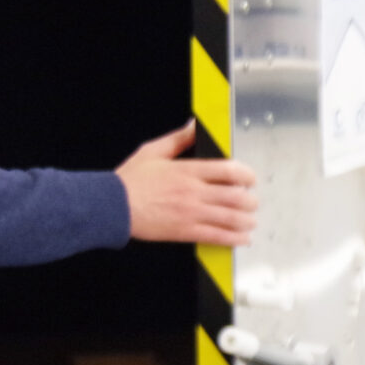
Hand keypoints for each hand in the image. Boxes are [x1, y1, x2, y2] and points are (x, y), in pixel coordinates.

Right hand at [116, 120, 257, 245]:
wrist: (112, 207)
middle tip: (251, 201)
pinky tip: (241, 239)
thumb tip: (194, 125)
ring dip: (246, 220)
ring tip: (249, 221)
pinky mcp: (185, 232)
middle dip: (250, 200)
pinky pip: (217, 236)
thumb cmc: (130, 181)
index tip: (249, 178)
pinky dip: (234, 239)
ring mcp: (191, 213)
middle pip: (236, 196)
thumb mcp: (154, 151)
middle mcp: (194, 192)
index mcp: (188, 171)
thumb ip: (179, 138)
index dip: (247, 175)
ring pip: (231, 218)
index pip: (230, 170)